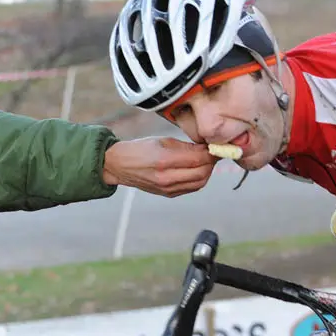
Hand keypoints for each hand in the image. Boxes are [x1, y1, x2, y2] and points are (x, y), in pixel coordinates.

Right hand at [102, 137, 217, 196]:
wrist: (119, 166)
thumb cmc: (140, 149)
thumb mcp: (162, 141)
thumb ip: (186, 146)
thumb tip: (207, 148)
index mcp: (164, 160)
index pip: (198, 158)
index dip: (211, 152)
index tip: (215, 145)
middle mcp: (167, 178)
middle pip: (202, 173)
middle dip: (211, 162)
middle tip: (213, 152)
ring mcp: (168, 189)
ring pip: (200, 182)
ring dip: (207, 171)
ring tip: (206, 160)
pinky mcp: (168, 194)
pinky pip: (192, 188)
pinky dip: (199, 178)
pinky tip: (197, 169)